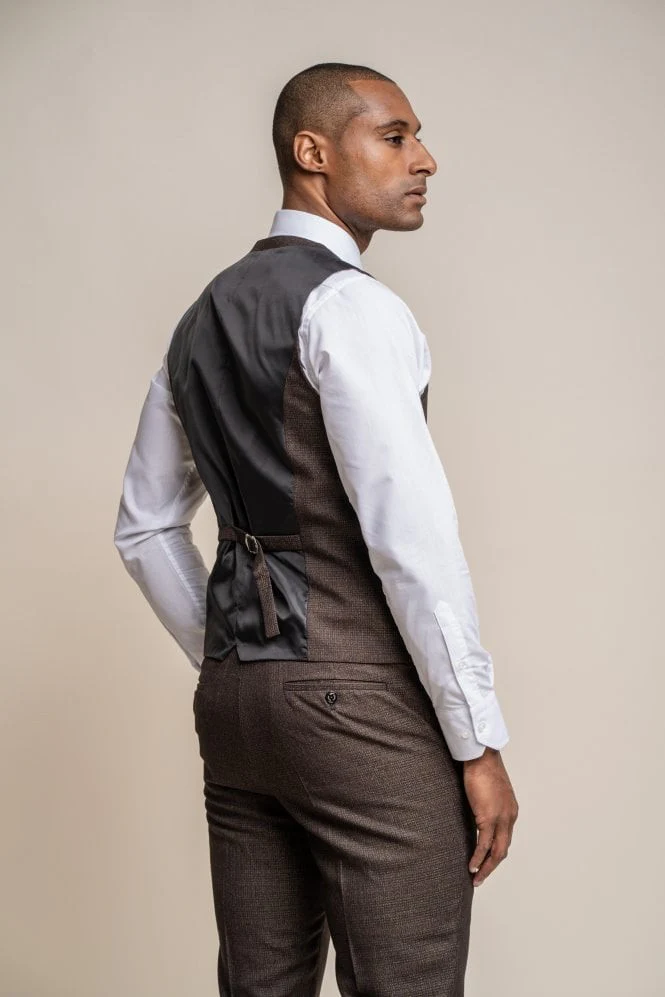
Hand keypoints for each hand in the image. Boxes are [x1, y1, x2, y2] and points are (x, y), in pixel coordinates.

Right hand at [462, 747, 517, 886]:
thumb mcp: (488, 790)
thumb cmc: (482, 768)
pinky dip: (478, 857)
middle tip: (481, 877)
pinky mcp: (488, 817)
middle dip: (492, 866)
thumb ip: (486, 804)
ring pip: (496, 851)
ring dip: (486, 867)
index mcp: (511, 811)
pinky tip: (472, 865)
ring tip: (476, 877)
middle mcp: (509, 817)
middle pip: (503, 849)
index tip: (485, 862)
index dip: (495, 852)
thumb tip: (477, 812)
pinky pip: (484, 844)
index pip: (505, 838)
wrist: (482, 757)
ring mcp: (501, 819)